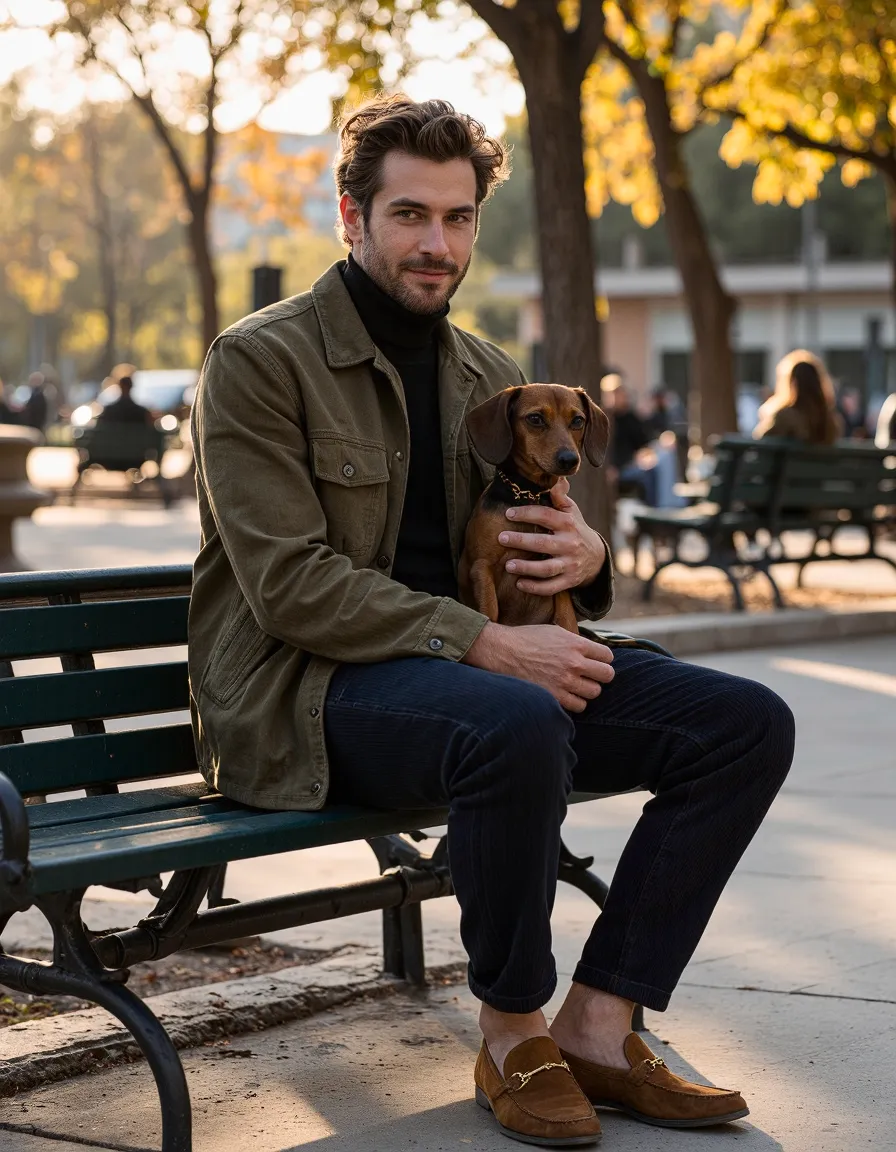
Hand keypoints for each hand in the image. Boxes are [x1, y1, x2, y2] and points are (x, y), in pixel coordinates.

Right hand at [462, 622, 614, 712]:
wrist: (502, 652)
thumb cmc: (527, 639)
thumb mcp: (555, 631)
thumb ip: (577, 641)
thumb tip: (593, 650)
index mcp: (576, 644)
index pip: (608, 656)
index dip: (602, 659)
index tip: (595, 661)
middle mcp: (574, 663)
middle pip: (607, 675)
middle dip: (600, 675)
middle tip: (589, 675)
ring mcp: (565, 681)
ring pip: (594, 692)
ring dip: (587, 689)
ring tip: (576, 685)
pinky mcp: (555, 696)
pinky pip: (579, 706)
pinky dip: (575, 702)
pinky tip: (566, 694)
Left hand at [497, 476, 606, 596]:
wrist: (596, 557)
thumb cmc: (575, 529)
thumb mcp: (571, 511)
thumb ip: (559, 496)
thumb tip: (555, 478)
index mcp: (568, 524)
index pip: (547, 516)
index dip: (527, 514)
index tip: (508, 513)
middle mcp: (570, 544)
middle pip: (544, 544)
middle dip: (522, 541)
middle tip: (501, 538)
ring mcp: (570, 564)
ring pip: (547, 569)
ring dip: (527, 568)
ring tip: (508, 566)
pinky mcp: (569, 581)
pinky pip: (551, 587)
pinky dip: (535, 587)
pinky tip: (519, 584)